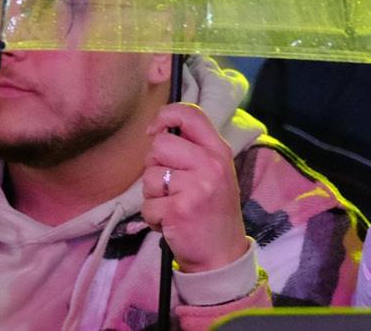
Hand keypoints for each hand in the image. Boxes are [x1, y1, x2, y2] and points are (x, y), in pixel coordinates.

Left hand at [140, 103, 250, 274]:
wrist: (222, 256)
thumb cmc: (213, 210)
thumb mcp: (215, 172)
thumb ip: (193, 149)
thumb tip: (157, 131)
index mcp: (219, 151)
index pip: (190, 115)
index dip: (166, 115)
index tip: (154, 130)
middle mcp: (210, 165)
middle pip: (159, 145)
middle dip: (154, 165)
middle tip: (169, 185)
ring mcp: (195, 187)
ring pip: (149, 176)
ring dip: (153, 195)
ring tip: (172, 206)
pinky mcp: (178, 210)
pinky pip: (147, 204)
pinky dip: (152, 217)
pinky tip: (170, 222)